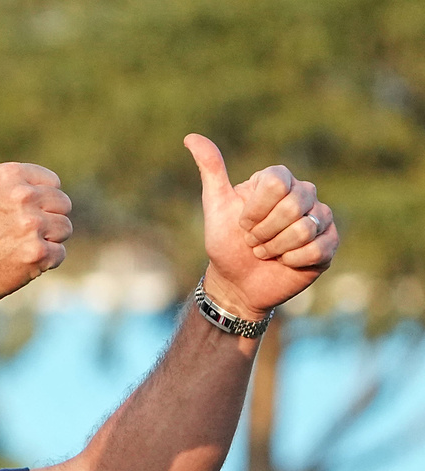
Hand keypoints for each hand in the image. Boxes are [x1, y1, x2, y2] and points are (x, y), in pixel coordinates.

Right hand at [0, 111, 71, 309]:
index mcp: (10, 174)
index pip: (54, 185)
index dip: (36, 203)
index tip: (10, 216)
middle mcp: (21, 196)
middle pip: (63, 206)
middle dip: (44, 222)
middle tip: (13, 236)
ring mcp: (30, 226)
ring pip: (65, 230)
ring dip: (46, 243)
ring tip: (16, 249)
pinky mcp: (36, 253)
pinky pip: (59, 255)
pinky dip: (43, 264)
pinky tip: (19, 264)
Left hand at [186, 135, 337, 319]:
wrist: (238, 283)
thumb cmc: (226, 243)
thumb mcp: (216, 206)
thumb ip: (211, 170)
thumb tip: (191, 137)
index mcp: (279, 180)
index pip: (276, 183)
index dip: (255, 210)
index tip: (242, 223)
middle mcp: (304, 193)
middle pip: (293, 206)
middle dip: (263, 233)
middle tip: (253, 242)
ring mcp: (320, 217)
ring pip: (305, 229)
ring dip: (275, 248)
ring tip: (266, 252)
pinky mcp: (330, 242)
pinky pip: (317, 248)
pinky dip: (292, 261)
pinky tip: (284, 262)